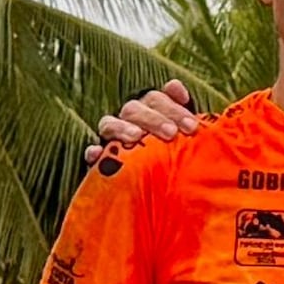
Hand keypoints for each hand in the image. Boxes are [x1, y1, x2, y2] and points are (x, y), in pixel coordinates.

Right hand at [84, 79, 199, 171]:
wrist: (160, 198)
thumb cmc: (177, 163)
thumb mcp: (185, 143)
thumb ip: (184, 118)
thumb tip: (174, 84)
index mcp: (149, 113)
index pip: (156, 100)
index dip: (173, 108)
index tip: (192, 126)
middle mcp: (128, 122)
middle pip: (134, 109)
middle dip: (154, 119)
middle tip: (172, 134)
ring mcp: (111, 140)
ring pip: (109, 124)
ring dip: (122, 128)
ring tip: (135, 137)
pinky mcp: (99, 162)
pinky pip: (91, 153)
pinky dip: (93, 152)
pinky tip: (97, 154)